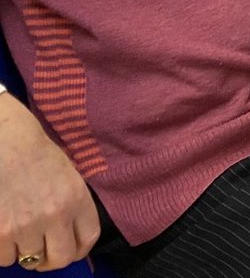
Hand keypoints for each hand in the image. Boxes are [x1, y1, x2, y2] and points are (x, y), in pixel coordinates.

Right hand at [0, 95, 98, 270]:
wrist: (6, 141)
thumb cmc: (37, 154)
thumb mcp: (68, 174)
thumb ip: (72, 205)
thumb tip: (71, 234)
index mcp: (77, 197)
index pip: (88, 239)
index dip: (78, 249)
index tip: (68, 248)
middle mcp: (55, 215)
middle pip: (60, 259)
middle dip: (50, 259)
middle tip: (41, 251)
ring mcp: (26, 226)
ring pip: (28, 260)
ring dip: (23, 250)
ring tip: (19, 229)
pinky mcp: (0, 232)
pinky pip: (4, 258)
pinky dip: (3, 250)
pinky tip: (4, 229)